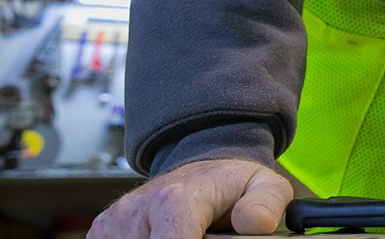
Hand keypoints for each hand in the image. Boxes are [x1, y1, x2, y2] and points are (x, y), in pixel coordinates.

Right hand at [89, 158, 291, 238]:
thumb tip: (253, 224)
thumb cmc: (231, 184)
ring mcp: (115, 223)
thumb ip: (265, 205)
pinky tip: (164, 235)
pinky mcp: (102, 232)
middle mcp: (137, 210)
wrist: (201, 169)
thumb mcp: (264, 186)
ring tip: (186, 234)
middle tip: (206, 235)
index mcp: (176, 200)